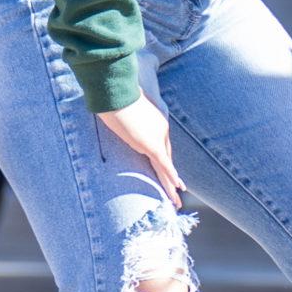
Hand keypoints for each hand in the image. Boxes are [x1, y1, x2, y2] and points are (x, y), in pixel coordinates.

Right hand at [97, 94, 189, 208]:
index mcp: (156, 121)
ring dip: (171, 184)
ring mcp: (158, 138)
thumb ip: (123, 112)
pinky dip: (170, 178)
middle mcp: (161, 130)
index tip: (166, 168)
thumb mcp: (122, 105)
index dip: (164, 159)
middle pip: (167, 157)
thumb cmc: (116, 95)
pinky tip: (176, 189)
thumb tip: (111, 109)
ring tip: (176, 200)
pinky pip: (163, 165)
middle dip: (170, 174)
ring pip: (166, 166)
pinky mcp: (151, 145)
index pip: (161, 144)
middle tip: (179, 189)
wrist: (117, 91)